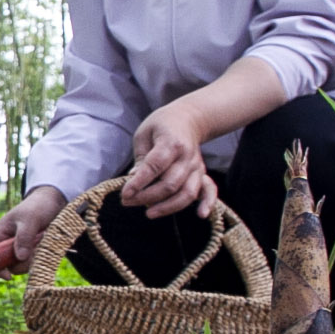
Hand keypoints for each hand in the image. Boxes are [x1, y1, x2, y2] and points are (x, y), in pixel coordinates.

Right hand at [0, 186, 68, 269]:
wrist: (53, 202)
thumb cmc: (37, 207)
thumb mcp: (30, 219)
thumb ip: (24, 237)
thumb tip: (20, 257)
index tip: (8, 277)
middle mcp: (7, 244)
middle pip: (8, 265)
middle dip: (22, 261)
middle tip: (36, 248)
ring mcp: (20, 248)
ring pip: (22, 265)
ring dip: (33, 258)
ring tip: (42, 241)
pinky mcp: (32, 251)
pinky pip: (33, 262)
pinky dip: (40, 257)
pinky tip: (45, 244)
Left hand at [125, 100, 217, 219]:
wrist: (188, 118)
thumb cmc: (161, 126)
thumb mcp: (144, 134)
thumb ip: (141, 158)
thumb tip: (134, 179)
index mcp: (171, 143)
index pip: (154, 166)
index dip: (139, 183)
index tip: (125, 193)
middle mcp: (187, 156)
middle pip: (170, 184)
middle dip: (147, 197)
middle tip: (128, 202)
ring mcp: (197, 166)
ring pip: (187, 193)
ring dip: (167, 207)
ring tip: (149, 213)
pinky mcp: (202, 173)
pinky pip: (209, 190)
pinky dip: (208, 203)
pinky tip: (201, 215)